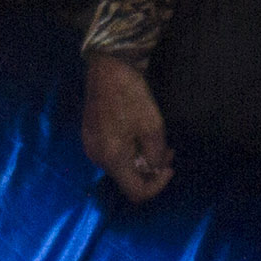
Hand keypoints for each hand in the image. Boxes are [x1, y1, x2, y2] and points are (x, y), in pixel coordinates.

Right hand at [82, 52, 174, 202]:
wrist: (107, 68)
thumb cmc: (131, 95)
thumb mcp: (152, 126)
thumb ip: (156, 155)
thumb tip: (155, 169)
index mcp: (112, 158)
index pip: (136, 192)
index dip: (157, 186)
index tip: (170, 168)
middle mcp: (98, 158)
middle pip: (128, 180)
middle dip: (151, 171)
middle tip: (168, 152)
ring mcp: (91, 147)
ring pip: (121, 168)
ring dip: (141, 160)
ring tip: (158, 142)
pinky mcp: (90, 137)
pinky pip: (113, 155)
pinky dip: (129, 152)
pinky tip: (139, 136)